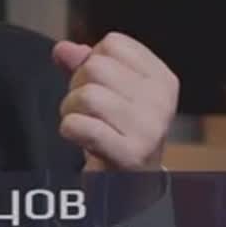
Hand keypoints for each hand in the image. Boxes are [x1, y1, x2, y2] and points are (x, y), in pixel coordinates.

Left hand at [52, 32, 178, 171]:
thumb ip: (85, 64)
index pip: (113, 44)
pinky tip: (78, 136)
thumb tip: (62, 49)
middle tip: (85, 108)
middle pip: (96, 67)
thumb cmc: (118, 130)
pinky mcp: (130, 154)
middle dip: (77, 85)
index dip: (93, 60)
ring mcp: (149, 128)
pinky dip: (69, 128)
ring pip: (87, 95)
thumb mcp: (109, 91)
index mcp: (162, 79)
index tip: (100, 85)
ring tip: (81, 122)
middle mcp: (161, 101)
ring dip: (70, 109)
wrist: (131, 182)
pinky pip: (81, 126)